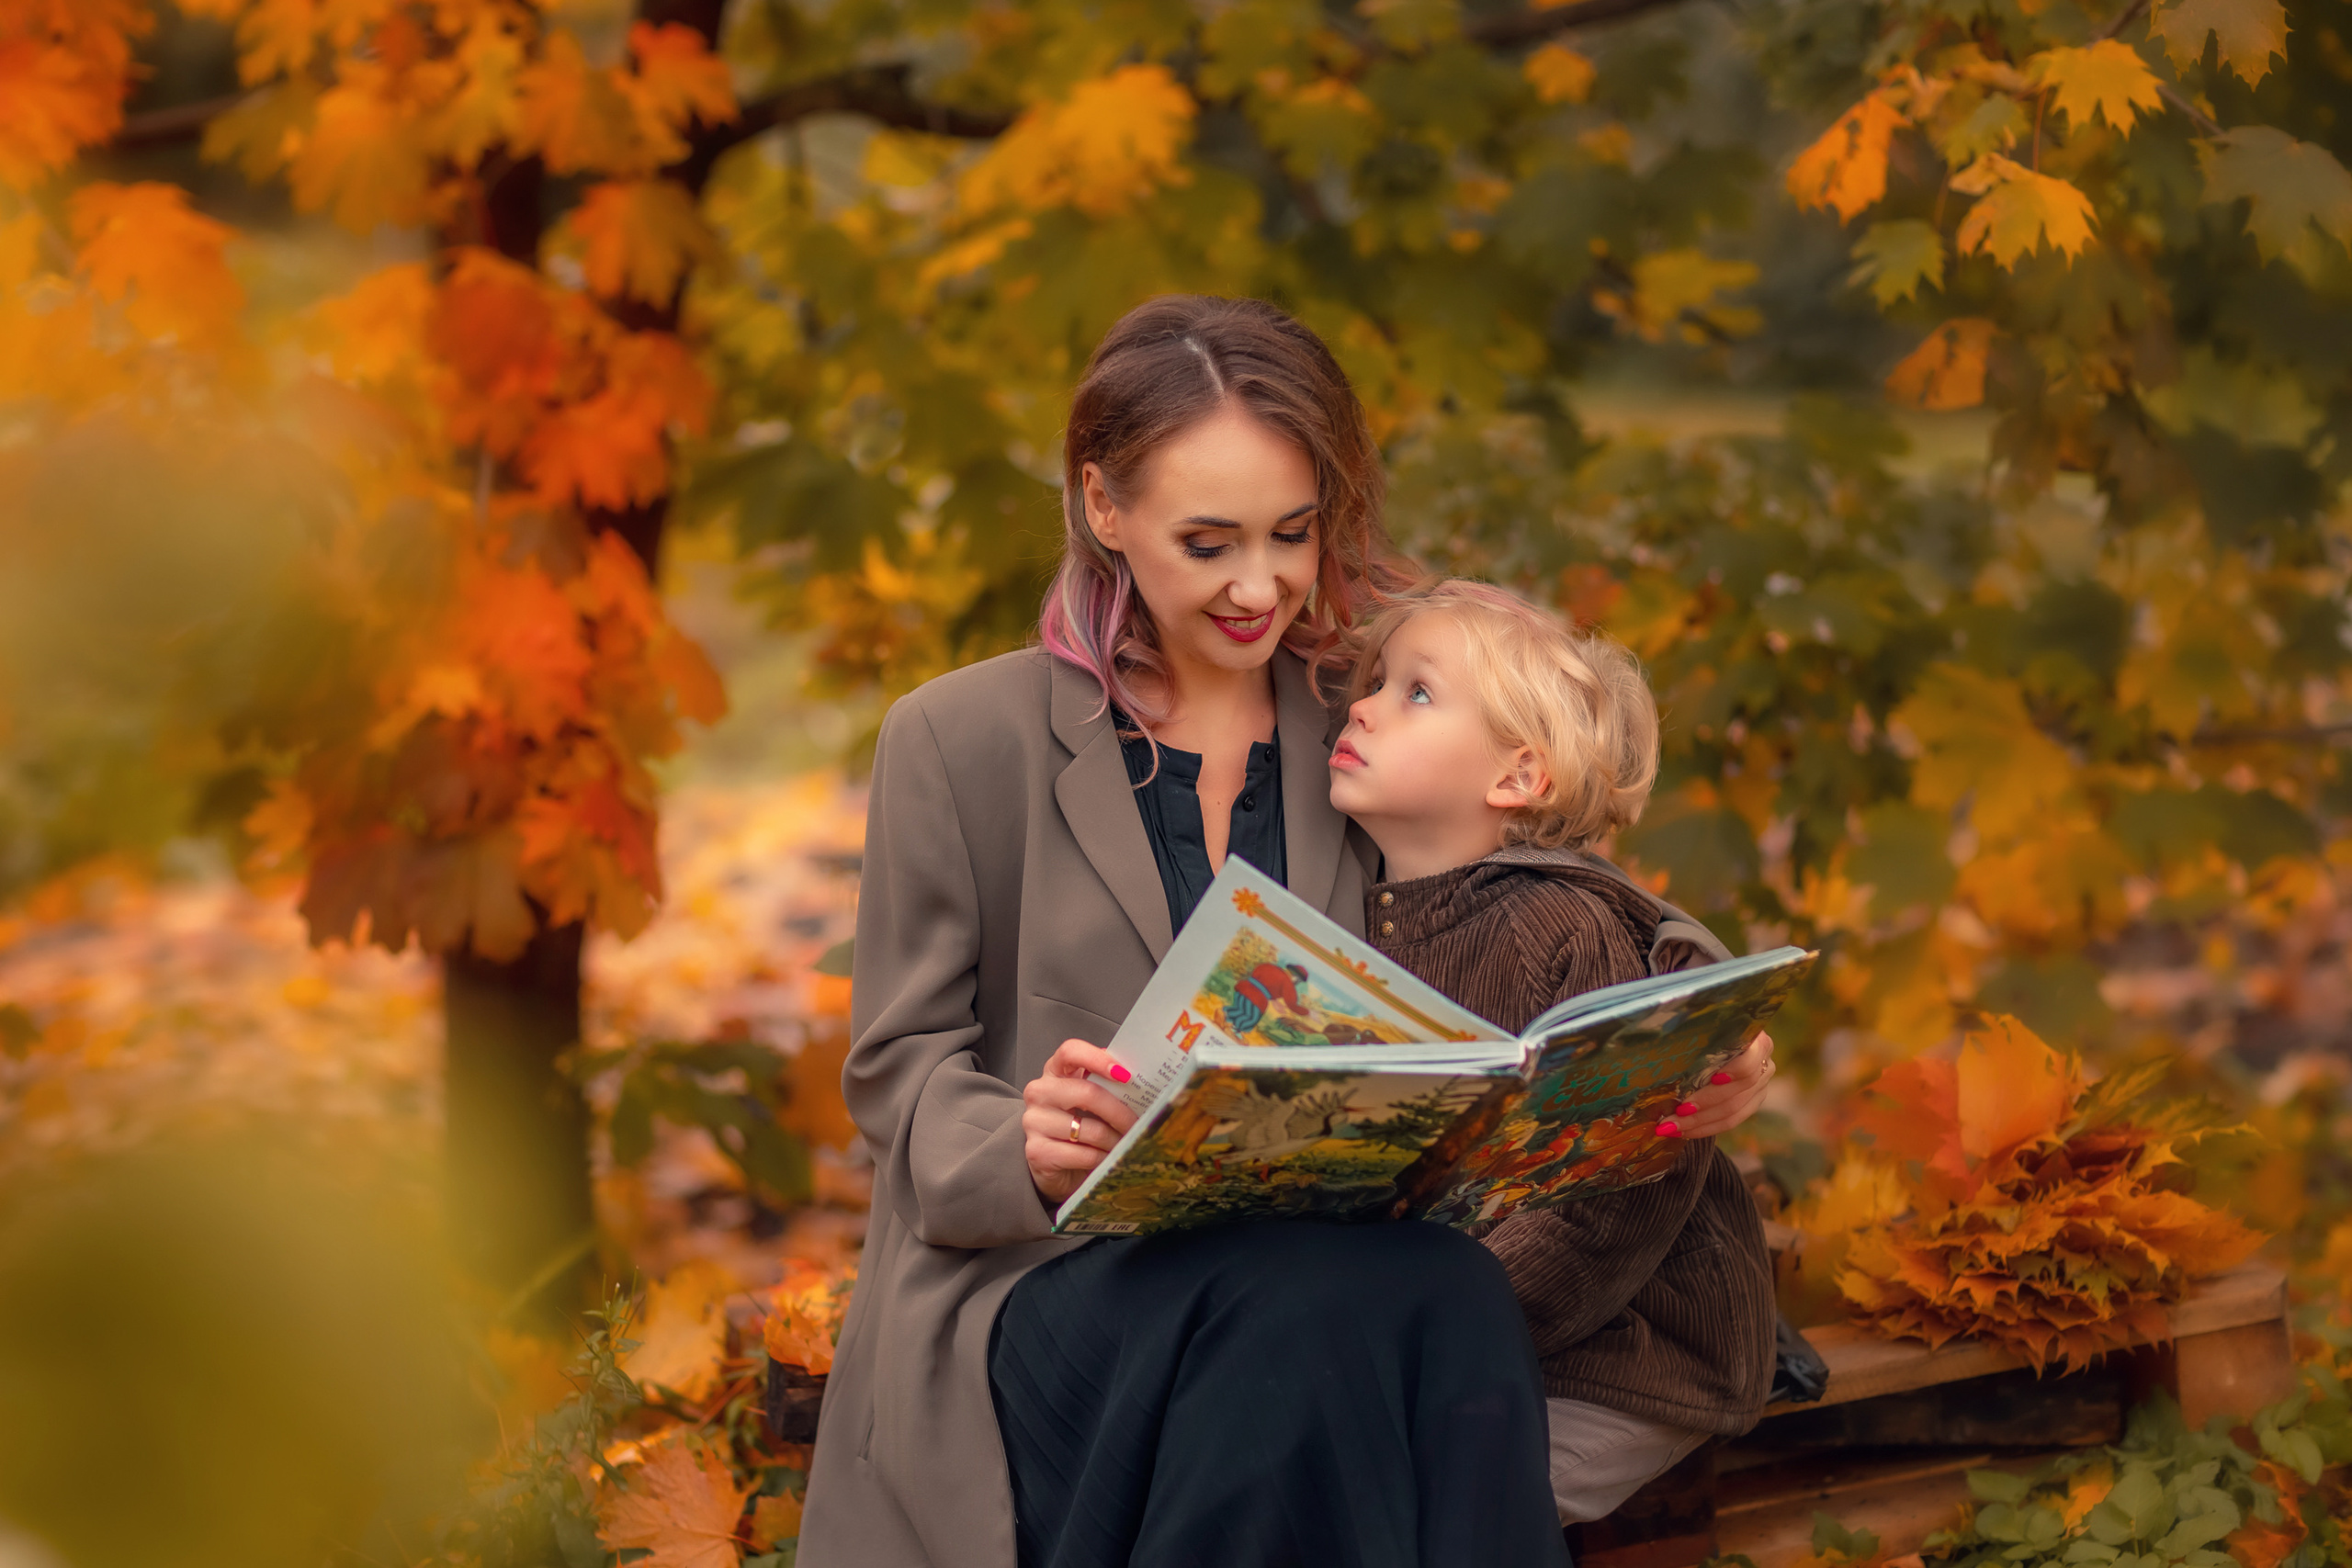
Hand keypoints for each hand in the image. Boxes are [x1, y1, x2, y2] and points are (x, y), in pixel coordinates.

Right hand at [1022, 1039, 1139, 1205]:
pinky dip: (1104, 1159)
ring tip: (1126, 1144)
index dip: (1098, 1059)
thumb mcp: (1089, 1101)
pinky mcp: (1038, 1152)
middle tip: (1139, 1123)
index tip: (1125, 1075)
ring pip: (1092, 1130)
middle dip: (1121, 1112)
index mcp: (1054, 1071)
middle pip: (1088, 1093)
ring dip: (1116, 1140)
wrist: (1054, 1164)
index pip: (1070, 1051)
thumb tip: (1141, 1078)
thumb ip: (1106, 1084)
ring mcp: (1035, 1122)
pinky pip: (1085, 1155)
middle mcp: (1039, 1092)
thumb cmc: (1077, 1125)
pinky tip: (1108, 1159)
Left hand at [1656, 1031, 1776, 1140]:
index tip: (1712, 1079)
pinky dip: (1706, 1127)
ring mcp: (1761, 1086)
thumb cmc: (1704, 1025)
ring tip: (1671, 1127)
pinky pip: (1732, 1121)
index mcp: (1756, 1041)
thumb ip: (1692, 1029)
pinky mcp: (1753, 1102)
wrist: (1722, 1035)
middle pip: (1737, 1092)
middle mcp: (1764, 1064)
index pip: (1750, 1062)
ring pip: (1733, 1112)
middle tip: (1673, 1116)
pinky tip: (1683, 1130)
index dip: (1733, 1072)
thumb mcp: (1701, 1024)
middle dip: (1702, 1107)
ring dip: (1699, 1123)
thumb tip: (1663, 1036)